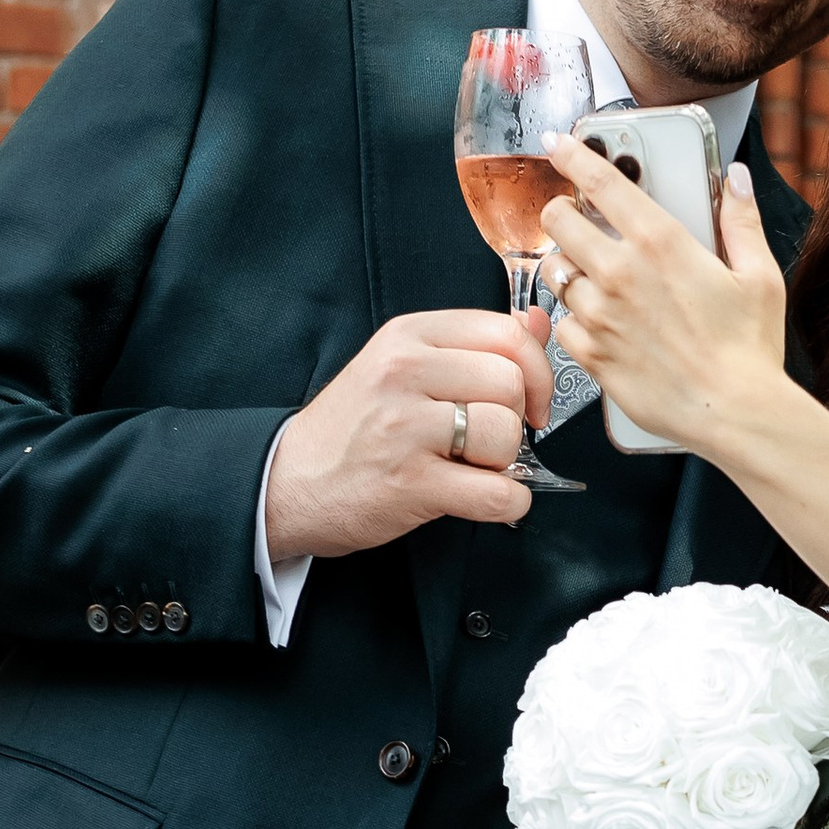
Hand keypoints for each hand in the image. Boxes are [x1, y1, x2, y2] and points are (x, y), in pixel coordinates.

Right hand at [264, 309, 553, 561]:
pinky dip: (508, 503)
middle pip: (510, 384)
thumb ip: (473, 344)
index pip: (506, 334)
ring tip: (473, 467)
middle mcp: (404, 373)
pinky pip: (498, 493)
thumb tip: (539, 324)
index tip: (529, 400)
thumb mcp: (404, 365)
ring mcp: (405, 429)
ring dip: (505, 462)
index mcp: (408, 336)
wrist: (289, 481)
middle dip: (517, 420)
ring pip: (506, 436)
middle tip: (491, 439)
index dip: (535, 371)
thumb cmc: (353, 427)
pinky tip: (486, 499)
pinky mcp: (411, 484)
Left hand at [537, 141, 788, 457]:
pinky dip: (574, 321)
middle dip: (561, 214)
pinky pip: (563, 325)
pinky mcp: (593, 355)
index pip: (597, 180)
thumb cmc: (751, 350)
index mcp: (660, 242)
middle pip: (557, 221)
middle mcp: (621, 273)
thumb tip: (736, 179)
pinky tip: (600, 324)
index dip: (571, 154)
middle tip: (574, 221)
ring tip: (589, 277)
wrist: (735, 413)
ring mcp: (602, 316)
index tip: (558, 145)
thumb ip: (740, 220)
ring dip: (566, 269)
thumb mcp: (759, 275)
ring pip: (554, 273)